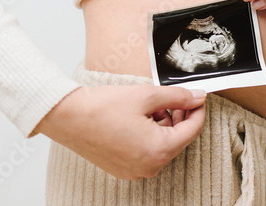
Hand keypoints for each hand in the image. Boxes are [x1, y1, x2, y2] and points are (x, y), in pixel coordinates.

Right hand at [35, 85, 206, 180]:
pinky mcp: (124, 168)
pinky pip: (147, 152)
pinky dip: (149, 135)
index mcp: (158, 151)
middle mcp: (149, 167)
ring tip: (150, 105)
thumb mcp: (147, 95)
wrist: (68, 117)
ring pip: (162, 145)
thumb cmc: (102, 107)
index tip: (198, 97)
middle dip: (179, 116)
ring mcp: (136, 171)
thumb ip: (178, 97)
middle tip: (173, 97)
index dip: (197, 109)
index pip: (192, 130)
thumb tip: (197, 97)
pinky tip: (139, 118)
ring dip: (163, 125)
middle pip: (177, 139)